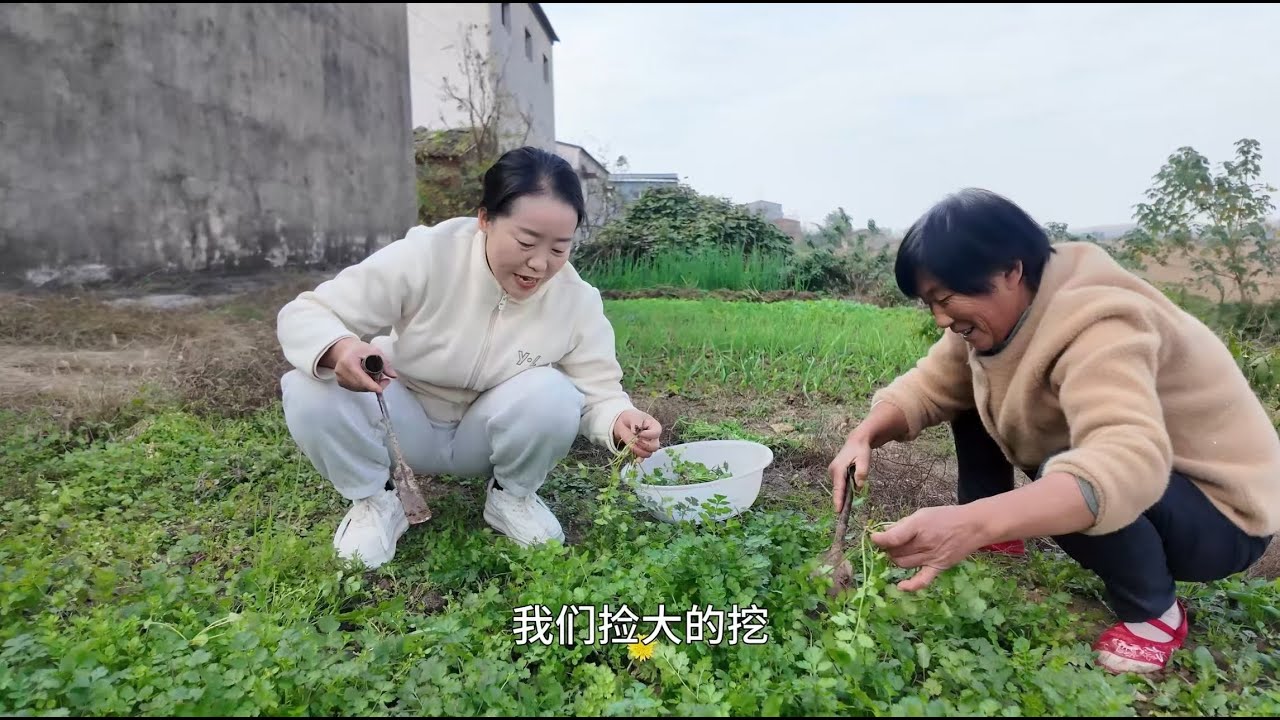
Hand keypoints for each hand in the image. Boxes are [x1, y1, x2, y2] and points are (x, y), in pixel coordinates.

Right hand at [322, 338, 397, 393]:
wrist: (344, 350)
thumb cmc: (357, 349)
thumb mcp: (374, 351)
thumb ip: (384, 363)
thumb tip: (393, 375)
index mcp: (348, 362)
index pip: (361, 378)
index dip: (372, 385)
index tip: (380, 388)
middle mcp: (342, 372)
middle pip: (361, 386)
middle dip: (374, 386)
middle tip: (384, 380)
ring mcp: (340, 379)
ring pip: (359, 389)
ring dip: (369, 387)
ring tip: (377, 378)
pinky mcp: (341, 383)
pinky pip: (355, 389)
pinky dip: (363, 386)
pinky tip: (368, 380)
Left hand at [613, 409, 661, 458]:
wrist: (624, 424)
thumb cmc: (632, 418)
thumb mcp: (634, 416)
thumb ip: (636, 422)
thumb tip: (635, 432)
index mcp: (655, 427)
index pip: (656, 433)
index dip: (648, 435)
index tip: (639, 433)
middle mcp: (654, 438)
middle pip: (654, 446)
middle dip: (644, 444)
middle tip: (635, 440)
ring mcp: (648, 446)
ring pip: (648, 454)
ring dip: (639, 451)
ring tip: (631, 444)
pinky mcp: (641, 451)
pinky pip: (642, 458)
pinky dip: (638, 459)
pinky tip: (635, 459)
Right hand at [828, 432, 871, 511]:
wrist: (856, 441)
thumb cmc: (861, 450)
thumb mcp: (864, 460)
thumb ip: (861, 473)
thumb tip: (859, 486)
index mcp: (838, 469)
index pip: (838, 488)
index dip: (838, 500)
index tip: (837, 511)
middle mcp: (832, 471)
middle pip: (838, 489)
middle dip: (842, 499)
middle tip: (845, 513)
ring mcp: (832, 471)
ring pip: (839, 487)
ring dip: (845, 492)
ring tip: (850, 495)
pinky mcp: (835, 472)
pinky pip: (840, 484)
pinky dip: (845, 488)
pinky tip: (851, 486)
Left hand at [870, 504, 989, 591]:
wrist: (973, 526)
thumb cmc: (946, 517)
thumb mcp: (922, 514)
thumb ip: (903, 524)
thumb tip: (885, 532)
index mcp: (918, 526)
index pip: (892, 537)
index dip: (879, 539)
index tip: (874, 537)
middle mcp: (924, 543)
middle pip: (895, 552)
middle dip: (888, 548)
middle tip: (890, 543)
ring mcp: (931, 557)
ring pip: (902, 564)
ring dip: (895, 559)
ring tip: (899, 552)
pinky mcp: (939, 567)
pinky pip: (922, 580)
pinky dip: (910, 585)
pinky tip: (901, 586)